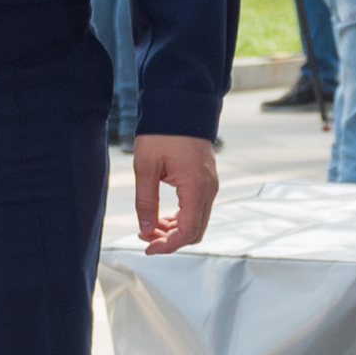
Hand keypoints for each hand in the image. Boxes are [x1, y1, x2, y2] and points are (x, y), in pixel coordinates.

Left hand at [133, 134, 218, 253]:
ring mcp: (210, 185)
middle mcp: (208, 189)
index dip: (167, 246)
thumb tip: (146, 228)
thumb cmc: (163, 132)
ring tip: (149, 227)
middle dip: (170, 240)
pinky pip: (197, 208)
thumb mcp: (146, 167)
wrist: (179, 106)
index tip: (148, 248)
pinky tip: (161, 216)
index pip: (187, 232)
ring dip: (174, 230)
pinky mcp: (206, 180)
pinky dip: (180, 218)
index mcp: (195, 188)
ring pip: (196, 222)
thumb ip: (145, 202)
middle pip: (195, 231)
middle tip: (145, 237)